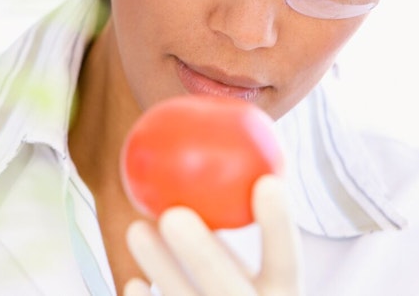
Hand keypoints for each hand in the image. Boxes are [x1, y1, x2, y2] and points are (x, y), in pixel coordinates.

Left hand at [123, 175, 301, 295]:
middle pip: (233, 289)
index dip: (280, 226)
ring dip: (163, 270)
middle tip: (174, 214)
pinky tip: (132, 284)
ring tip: (137, 230)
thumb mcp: (261, 267)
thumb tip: (233, 138)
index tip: (268, 181)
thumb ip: (246, 215)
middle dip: (205, 255)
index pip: (286, 261)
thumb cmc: (247, 289)